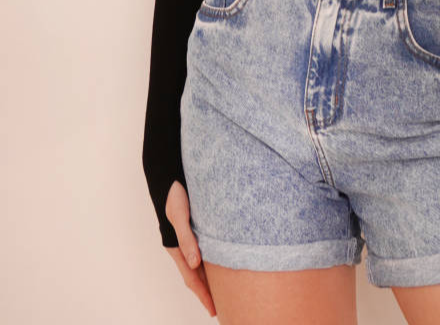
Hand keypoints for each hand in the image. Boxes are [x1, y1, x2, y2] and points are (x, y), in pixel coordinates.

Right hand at [165, 180, 216, 316]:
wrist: (169, 173)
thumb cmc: (173, 192)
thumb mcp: (179, 214)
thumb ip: (186, 238)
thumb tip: (195, 263)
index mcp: (176, 246)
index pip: (191, 278)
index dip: (203, 294)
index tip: (214, 310)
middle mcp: (182, 245)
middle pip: (197, 274)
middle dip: (208, 291)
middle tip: (223, 306)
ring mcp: (189, 236)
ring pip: (201, 262)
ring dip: (211, 277)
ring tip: (225, 289)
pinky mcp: (195, 226)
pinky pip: (205, 248)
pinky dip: (212, 259)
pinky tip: (222, 260)